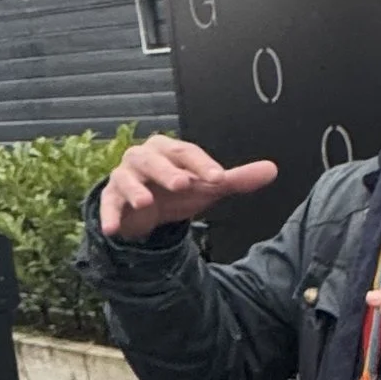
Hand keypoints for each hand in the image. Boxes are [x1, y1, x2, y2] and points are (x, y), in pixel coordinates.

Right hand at [97, 132, 277, 241]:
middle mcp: (144, 158)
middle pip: (154, 160)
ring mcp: (124, 177)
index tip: (219, 179)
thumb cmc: (177, 190)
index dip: (203, 165)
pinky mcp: (111, 199)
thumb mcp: (207, 186)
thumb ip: (235, 179)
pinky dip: (109, 216)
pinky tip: (113, 229)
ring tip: (145, 202)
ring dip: (135, 189)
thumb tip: (272, 169)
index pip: (187, 153)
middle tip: (183, 183)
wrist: (146, 210)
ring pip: (126, 178)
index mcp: (169, 150)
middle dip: (167, 171)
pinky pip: (108, 205)